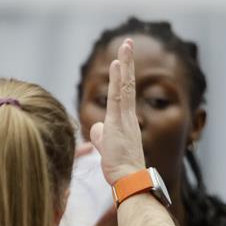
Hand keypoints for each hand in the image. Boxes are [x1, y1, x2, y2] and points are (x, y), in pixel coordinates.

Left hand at [89, 38, 147, 186]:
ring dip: (125, 64)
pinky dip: (118, 79)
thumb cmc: (119, 169)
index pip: (124, 94)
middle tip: (128, 43)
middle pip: (128, 85)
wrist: (128, 182)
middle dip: (128, 63)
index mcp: (126, 122)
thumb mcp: (106, 149)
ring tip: (125, 45)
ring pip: (125, 87)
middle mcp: (129, 117)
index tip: (122, 59)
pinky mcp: (119, 123)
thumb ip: (100, 136)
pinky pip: (118, 97)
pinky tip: (117, 64)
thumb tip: (95, 128)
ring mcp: (125, 119)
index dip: (123, 76)